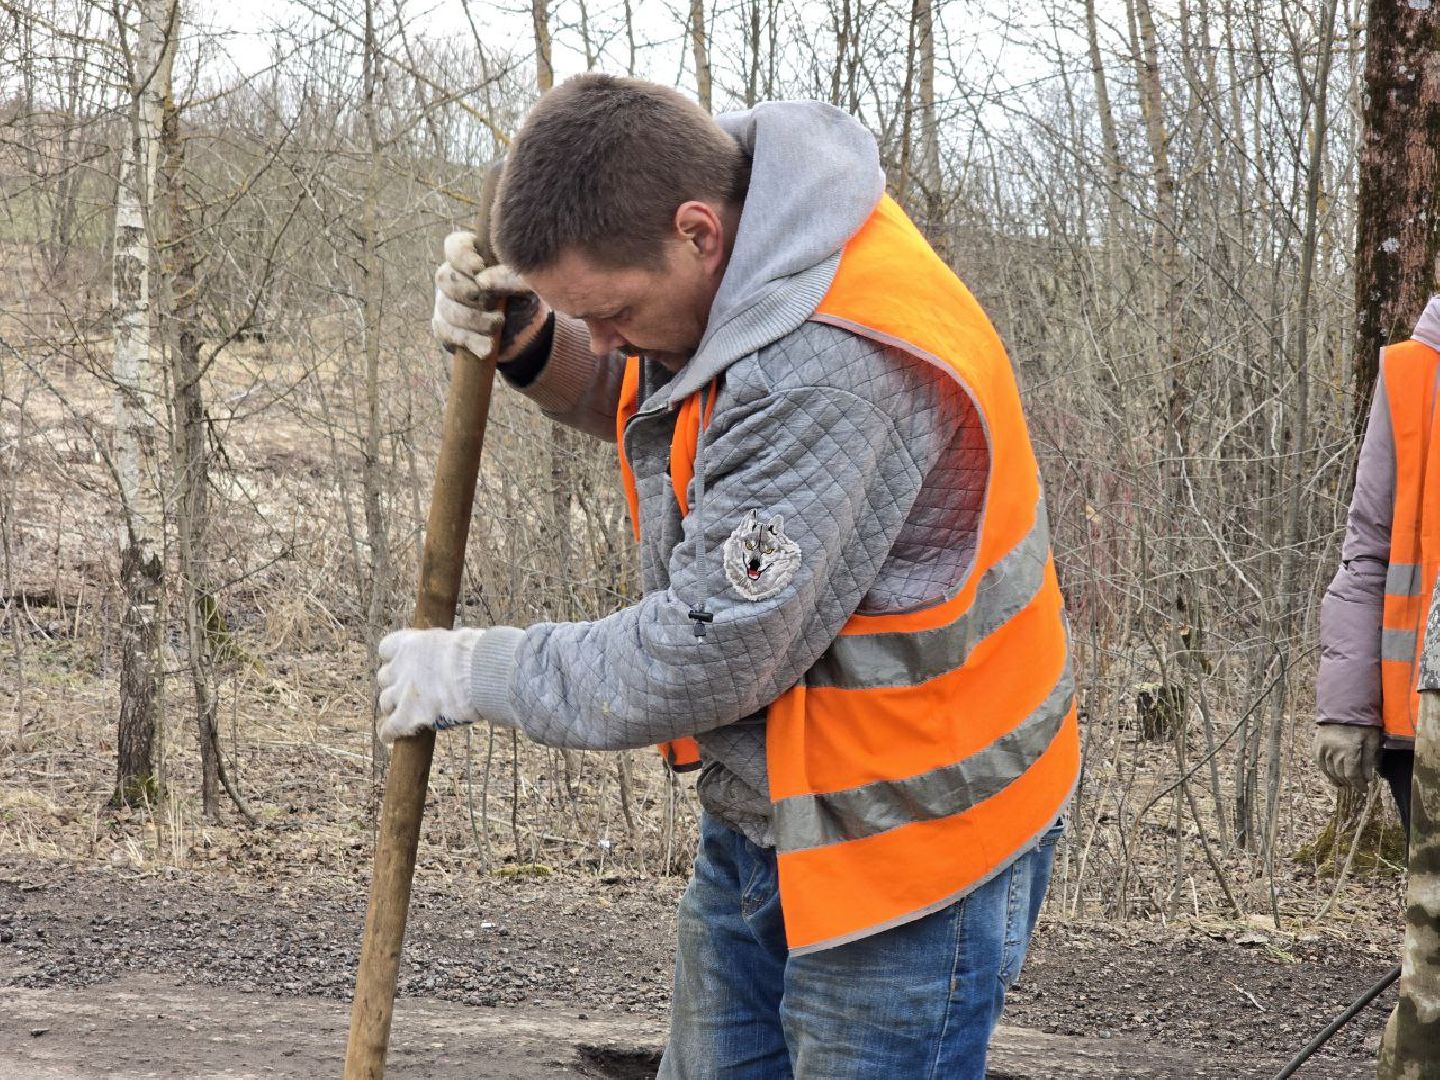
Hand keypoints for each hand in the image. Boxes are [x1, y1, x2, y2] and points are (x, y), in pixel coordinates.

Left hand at [376, 626, 489, 745]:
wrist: (477, 673)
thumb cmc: (475, 655)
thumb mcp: (454, 641)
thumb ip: (442, 649)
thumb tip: (453, 654)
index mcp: (411, 644)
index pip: (387, 648)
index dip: (394, 658)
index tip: (403, 663)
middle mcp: (401, 667)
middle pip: (385, 677)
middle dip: (395, 683)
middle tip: (407, 690)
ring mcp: (402, 692)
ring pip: (385, 701)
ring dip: (393, 707)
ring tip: (402, 713)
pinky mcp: (407, 716)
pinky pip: (390, 727)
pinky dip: (389, 732)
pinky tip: (390, 737)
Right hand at [431, 230, 548, 362]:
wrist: (528, 334)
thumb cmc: (526, 298)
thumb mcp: (526, 285)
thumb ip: (510, 276)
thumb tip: (483, 280)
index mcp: (472, 257)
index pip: (454, 247)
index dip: (461, 257)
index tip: (479, 269)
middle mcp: (454, 278)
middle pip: (444, 279)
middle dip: (467, 292)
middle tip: (490, 302)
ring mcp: (447, 303)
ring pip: (446, 308)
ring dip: (473, 319)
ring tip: (498, 325)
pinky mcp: (448, 329)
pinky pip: (446, 333)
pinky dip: (468, 340)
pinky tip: (486, 347)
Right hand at [1312, 723, 1379, 789]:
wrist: (1343, 707)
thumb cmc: (1362, 723)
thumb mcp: (1371, 740)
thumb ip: (1369, 760)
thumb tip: (1367, 778)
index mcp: (1348, 750)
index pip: (1352, 775)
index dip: (1358, 785)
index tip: (1364, 789)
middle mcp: (1333, 751)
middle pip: (1340, 774)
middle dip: (1350, 783)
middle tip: (1356, 786)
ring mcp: (1322, 748)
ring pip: (1329, 770)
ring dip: (1337, 779)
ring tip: (1344, 784)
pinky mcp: (1316, 745)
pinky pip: (1320, 763)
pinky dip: (1326, 771)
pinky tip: (1332, 775)